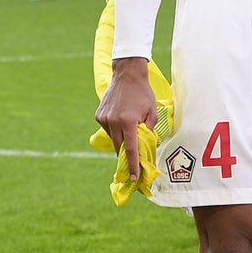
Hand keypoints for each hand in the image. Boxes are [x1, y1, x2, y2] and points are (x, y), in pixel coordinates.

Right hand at [96, 58, 158, 181]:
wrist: (127, 75)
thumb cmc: (143, 93)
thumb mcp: (151, 113)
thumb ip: (148, 131)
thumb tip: (145, 146)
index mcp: (128, 122)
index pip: (130, 149)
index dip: (132, 165)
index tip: (133, 177)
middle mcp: (114, 122)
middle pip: (119, 147)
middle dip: (125, 156)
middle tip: (132, 162)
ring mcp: (104, 119)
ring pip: (113, 139)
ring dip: (121, 140)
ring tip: (128, 130)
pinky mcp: (99, 116)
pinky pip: (108, 129)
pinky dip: (115, 130)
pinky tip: (121, 120)